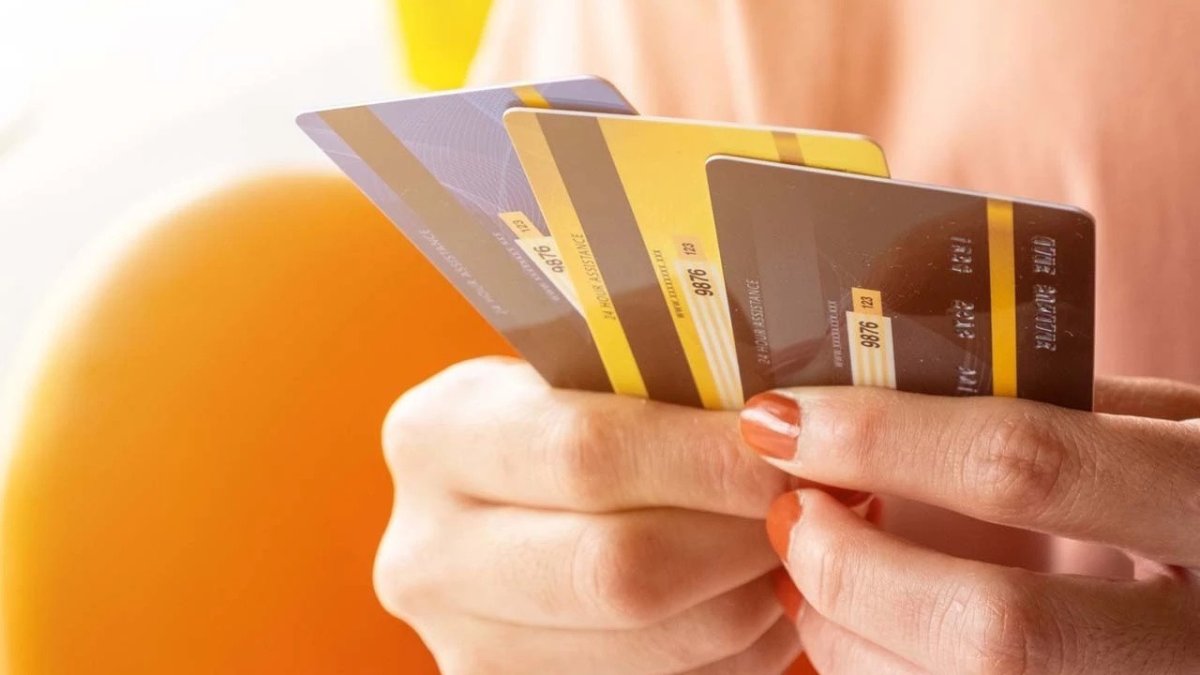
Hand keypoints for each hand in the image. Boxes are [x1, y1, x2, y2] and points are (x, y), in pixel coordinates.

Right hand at [376, 357, 842, 673]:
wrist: (508, 508)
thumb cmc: (566, 422)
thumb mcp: (582, 378)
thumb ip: (664, 391)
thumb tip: (793, 423)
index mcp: (435, 437)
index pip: (588, 454)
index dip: (708, 461)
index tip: (794, 453)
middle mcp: (427, 555)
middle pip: (619, 571)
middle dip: (741, 542)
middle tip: (814, 510)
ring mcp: (466, 648)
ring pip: (654, 648)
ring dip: (753, 604)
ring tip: (793, 552)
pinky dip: (734, 654)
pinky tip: (752, 603)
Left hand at [741, 377, 1199, 673]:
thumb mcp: (1171, 430)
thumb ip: (1057, 412)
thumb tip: (889, 388)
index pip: (1026, 468)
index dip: (883, 443)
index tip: (783, 420)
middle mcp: (1198, 638)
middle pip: (994, 631)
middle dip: (855, 572)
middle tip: (789, 518)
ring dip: (850, 643)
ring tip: (806, 583)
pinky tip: (857, 639)